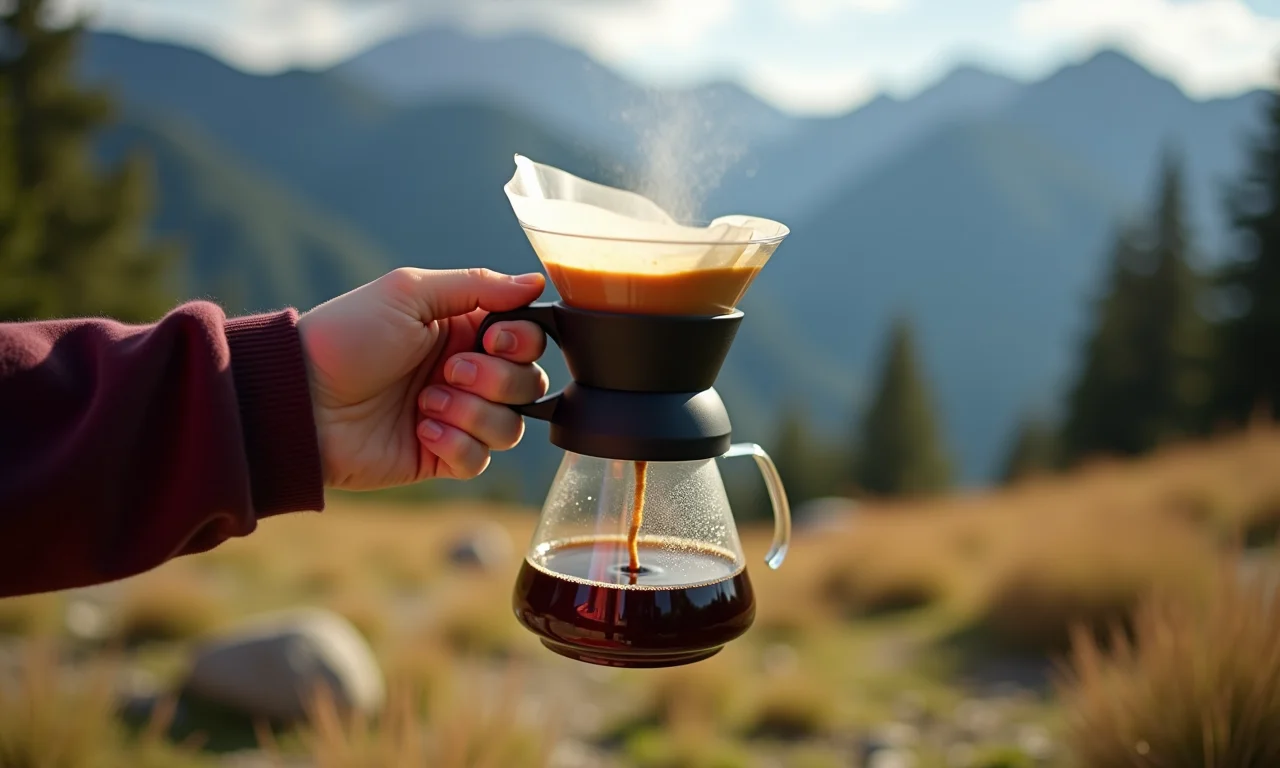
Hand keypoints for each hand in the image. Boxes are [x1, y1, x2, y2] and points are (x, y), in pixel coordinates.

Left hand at [297, 268, 548, 489]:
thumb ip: (478, 285)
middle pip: (528, 385)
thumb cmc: (347, 337)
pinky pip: (480, 461)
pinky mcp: (439, 457)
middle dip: (495, 379)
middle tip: (449, 371)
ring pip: (510, 427)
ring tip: (426, 403)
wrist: (300, 399)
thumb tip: (535, 283)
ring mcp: (456, 417)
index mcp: (463, 331)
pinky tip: (419, 428)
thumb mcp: (408, 293)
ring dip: (473, 413)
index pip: (528, 340)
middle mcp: (466, 374)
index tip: (491, 337)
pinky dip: (455, 444)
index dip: (521, 342)